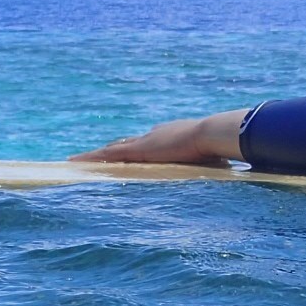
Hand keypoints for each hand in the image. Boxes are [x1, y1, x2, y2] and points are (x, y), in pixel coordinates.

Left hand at [70, 110, 246, 166]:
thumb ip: (214, 163)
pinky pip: (107, 155)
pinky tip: (75, 163)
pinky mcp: (138, 150)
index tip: (130, 153)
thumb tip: (230, 171)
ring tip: (77, 161)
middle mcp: (154, 135)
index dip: (137, 149)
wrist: (214, 134)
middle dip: (111, 150)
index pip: (149, 144)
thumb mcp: (214, 159)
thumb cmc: (220, 147)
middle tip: (96, 156)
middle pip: (126, 144)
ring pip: (112, 150)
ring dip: (95, 156)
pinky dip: (91, 159)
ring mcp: (145, 142)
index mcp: (172, 136)